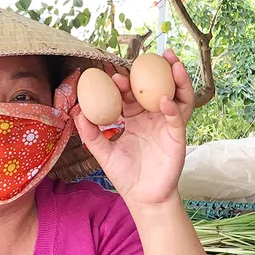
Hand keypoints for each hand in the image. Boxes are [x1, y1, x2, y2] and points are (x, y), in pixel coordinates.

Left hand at [74, 50, 193, 208]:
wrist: (143, 198)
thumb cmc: (126, 176)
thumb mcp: (104, 154)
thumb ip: (91, 134)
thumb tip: (77, 113)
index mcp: (135, 119)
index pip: (131, 94)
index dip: (124, 83)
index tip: (114, 76)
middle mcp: (153, 118)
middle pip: (155, 88)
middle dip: (155, 70)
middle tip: (148, 57)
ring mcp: (167, 125)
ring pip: (176, 96)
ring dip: (177, 79)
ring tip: (172, 62)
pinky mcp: (177, 137)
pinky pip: (177, 118)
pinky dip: (172, 107)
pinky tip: (164, 100)